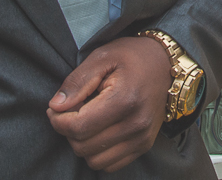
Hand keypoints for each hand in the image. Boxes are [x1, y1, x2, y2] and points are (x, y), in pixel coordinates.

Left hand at [47, 36, 173, 171]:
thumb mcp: (102, 57)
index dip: (58, 120)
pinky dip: (98, 152)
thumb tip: (56, 107)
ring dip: (83, 143)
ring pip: (94, 160)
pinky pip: (110, 165)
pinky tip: (99, 131)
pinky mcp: (144, 146)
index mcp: (125, 99)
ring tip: (87, 120)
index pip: (78, 127)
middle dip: (69, 131)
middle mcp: (136, 124)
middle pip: (83, 146)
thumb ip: (77, 81)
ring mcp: (142, 138)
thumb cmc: (131, 57)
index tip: (55, 108)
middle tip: (71, 111)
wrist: (165, 64)